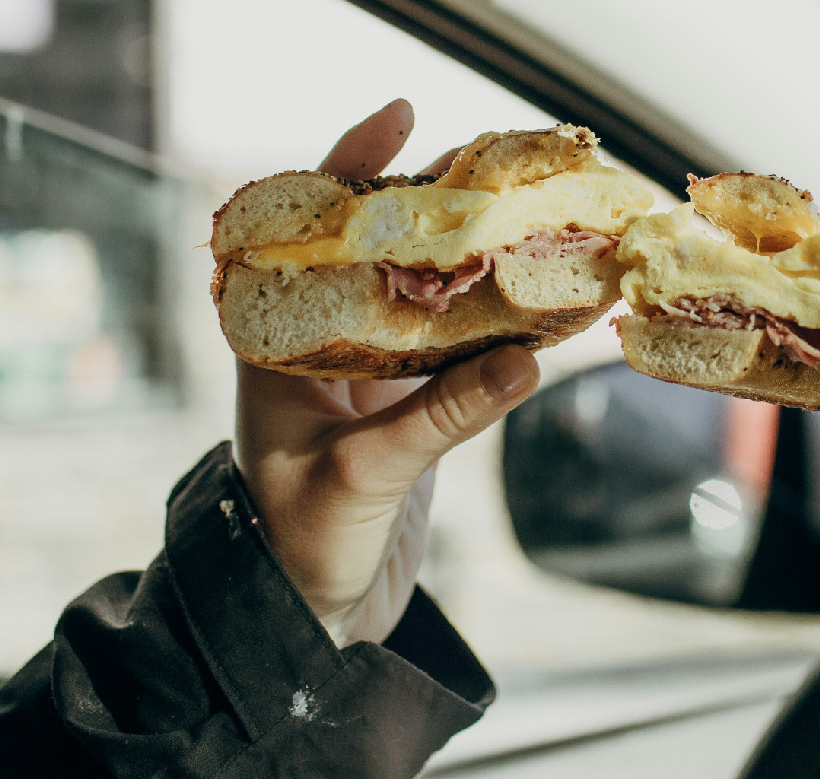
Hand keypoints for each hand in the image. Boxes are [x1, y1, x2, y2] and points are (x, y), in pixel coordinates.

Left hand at [233, 100, 538, 645]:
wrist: (306, 621)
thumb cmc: (300, 545)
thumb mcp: (366, 475)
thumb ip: (443, 417)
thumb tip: (527, 363)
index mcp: (276, 343)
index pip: (310, 232)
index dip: (351, 168)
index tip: (401, 117)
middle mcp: (319, 347)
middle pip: (379, 252)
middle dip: (434, 208)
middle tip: (496, 170)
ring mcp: (369, 378)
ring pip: (426, 299)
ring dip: (475, 267)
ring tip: (531, 223)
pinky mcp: (410, 413)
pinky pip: (459, 355)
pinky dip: (499, 331)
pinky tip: (543, 308)